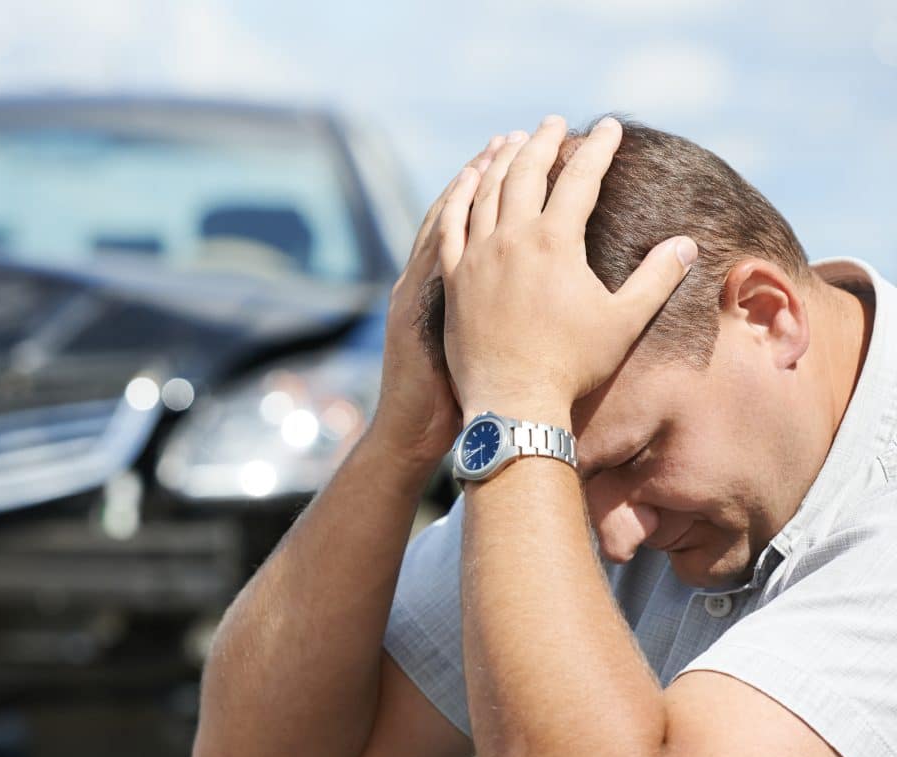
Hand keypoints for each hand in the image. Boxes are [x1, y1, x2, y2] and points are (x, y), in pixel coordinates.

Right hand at [370, 136, 504, 471]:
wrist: (413, 432)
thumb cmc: (448, 401)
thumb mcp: (468, 346)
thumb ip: (494, 312)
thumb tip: (536, 292)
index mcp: (444, 285)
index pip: (472, 223)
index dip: (495, 186)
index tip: (521, 152)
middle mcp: (430, 280)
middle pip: (463, 210)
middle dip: (491, 169)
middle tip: (518, 132)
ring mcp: (420, 292)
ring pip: (445, 224)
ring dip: (471, 183)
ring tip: (498, 148)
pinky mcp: (417, 311)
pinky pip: (433, 255)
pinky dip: (448, 223)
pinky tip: (469, 195)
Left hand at [437, 115, 697, 425]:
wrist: (513, 402)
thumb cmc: (573, 366)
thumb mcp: (624, 322)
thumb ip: (657, 278)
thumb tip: (687, 244)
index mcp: (555, 242)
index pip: (581, 177)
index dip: (597, 148)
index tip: (609, 127)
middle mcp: (511, 239)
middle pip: (526, 172)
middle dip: (543, 141)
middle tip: (554, 123)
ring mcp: (476, 257)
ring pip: (485, 191)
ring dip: (501, 159)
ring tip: (512, 140)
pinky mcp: (453, 278)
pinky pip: (450, 224)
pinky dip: (460, 195)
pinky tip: (467, 179)